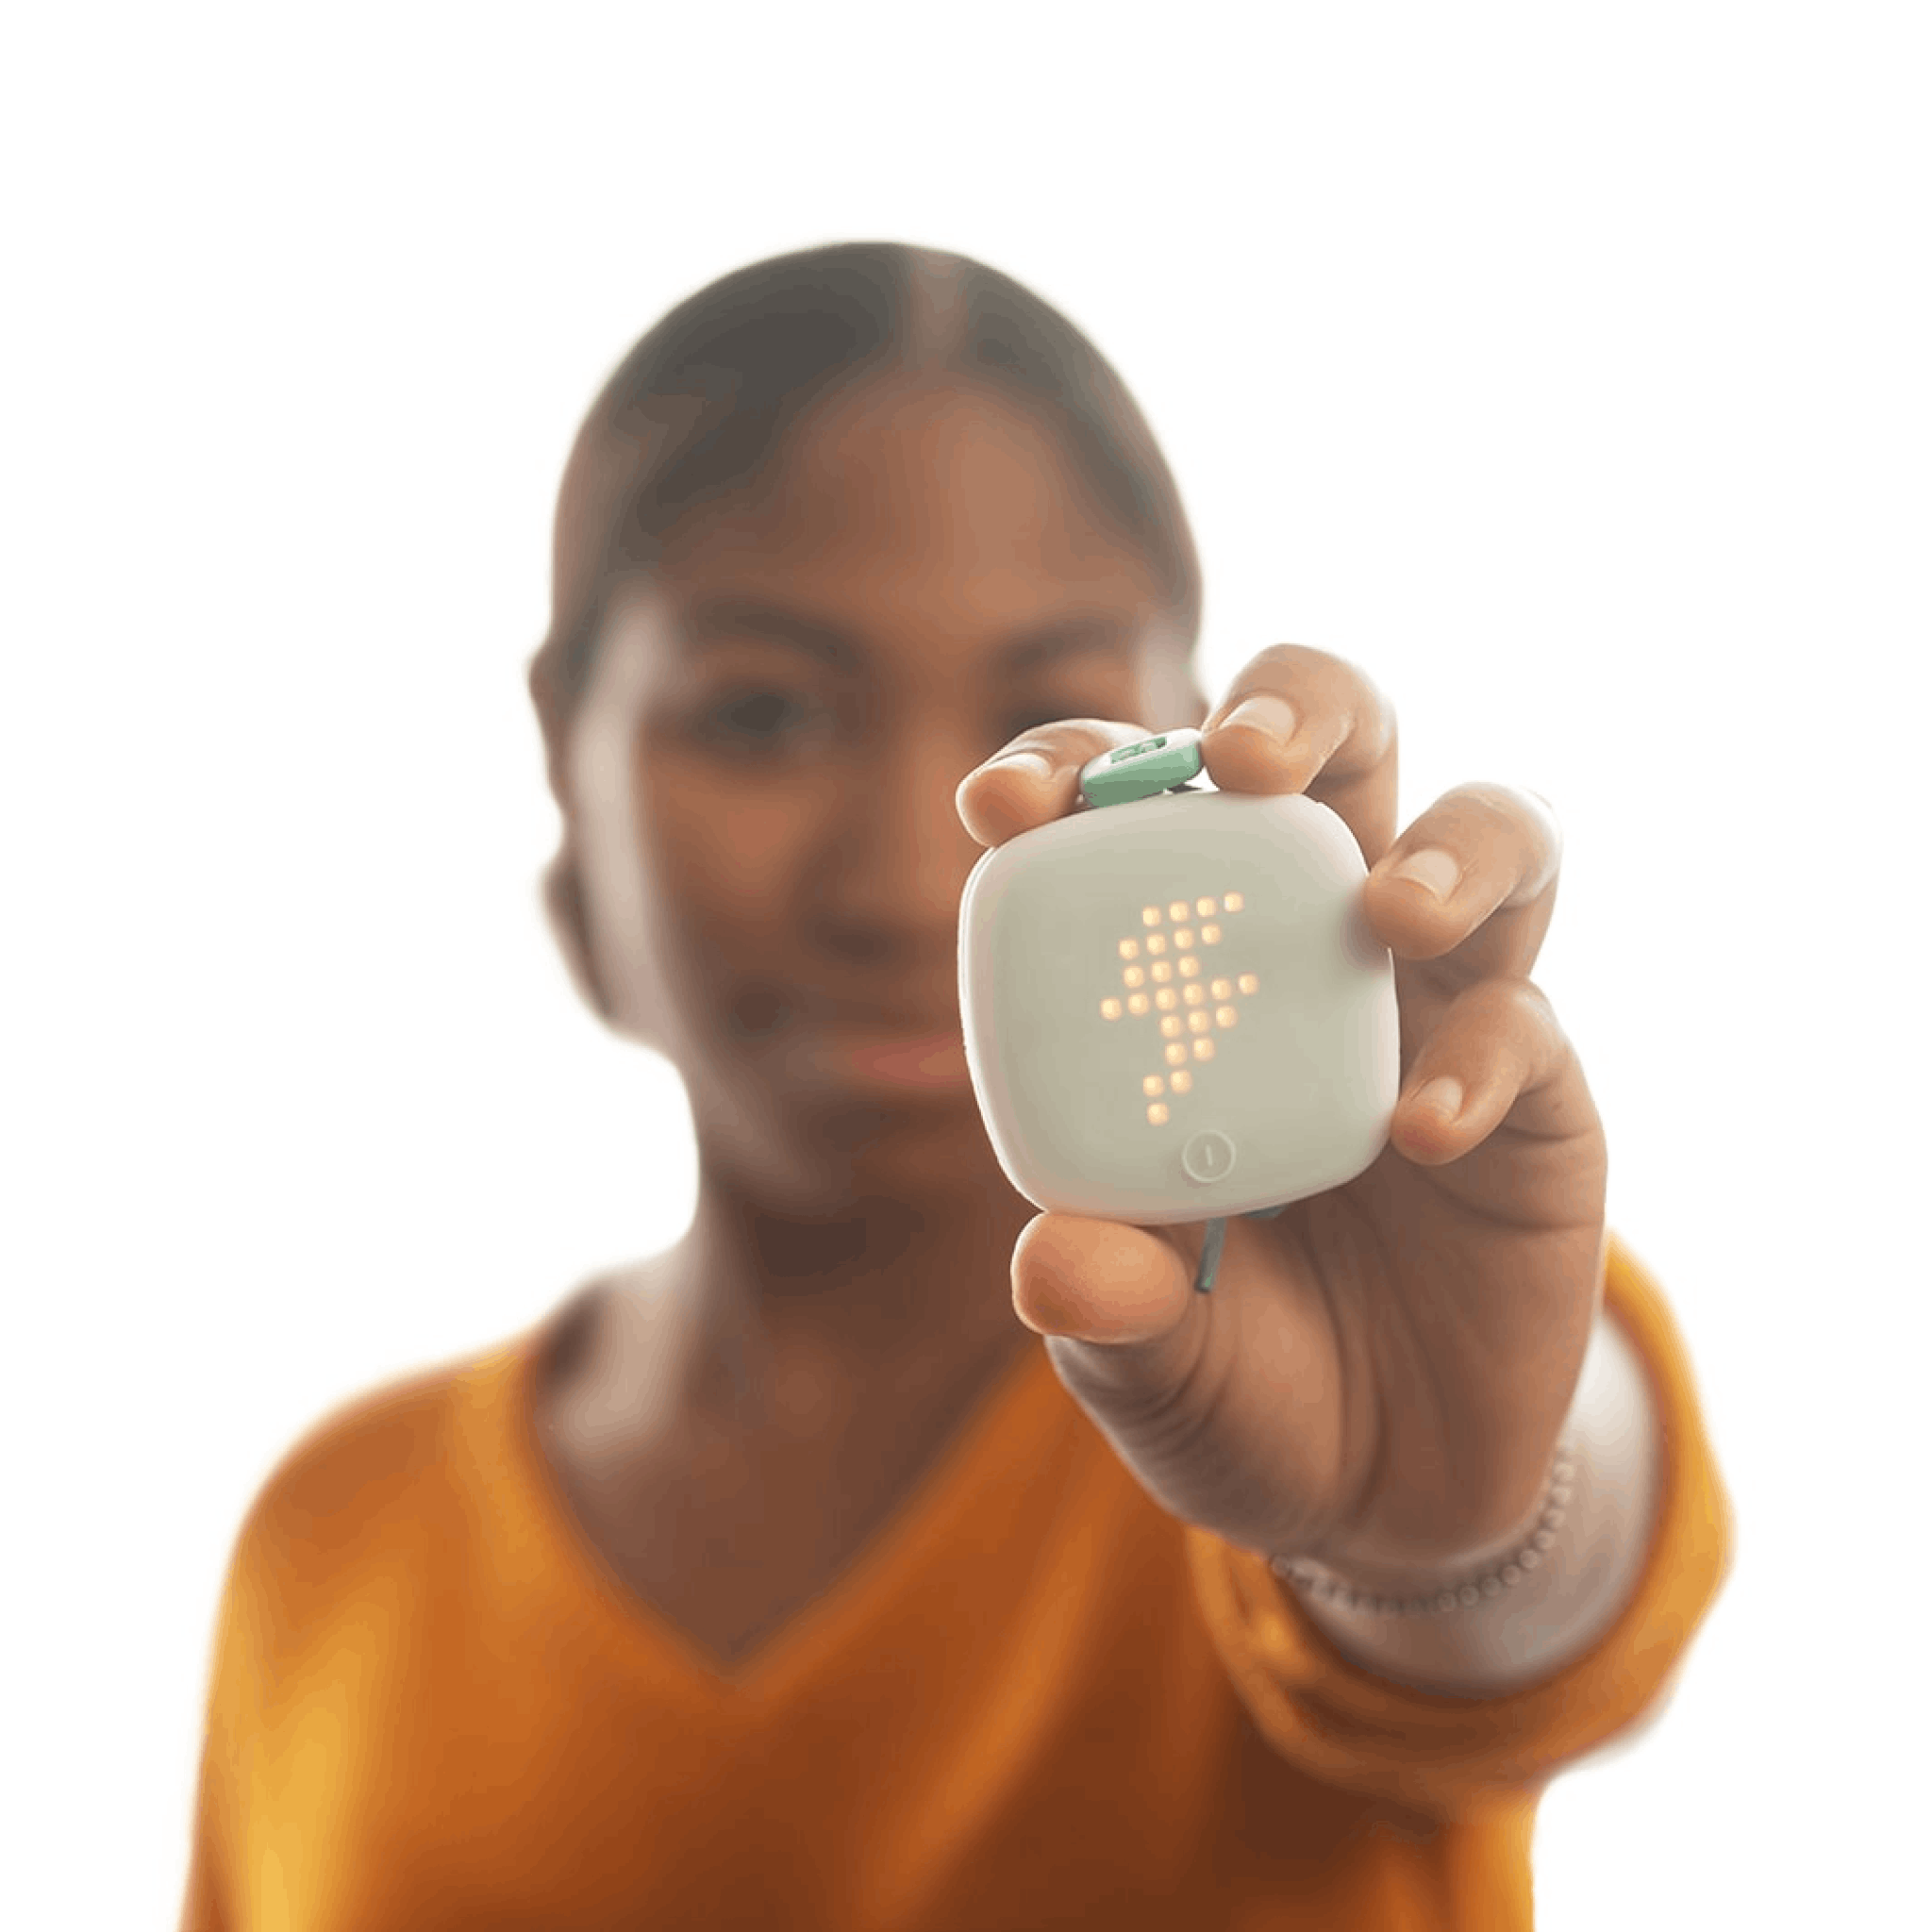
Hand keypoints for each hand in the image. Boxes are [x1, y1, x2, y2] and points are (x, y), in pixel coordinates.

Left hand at [954, 645, 1606, 1592]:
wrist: (1383, 1483)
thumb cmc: (1234, 1374)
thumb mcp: (1144, 1354)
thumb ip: (1104, 1305)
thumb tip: (1054, 1265)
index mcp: (1184, 974)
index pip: (1133, 819)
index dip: (1074, 774)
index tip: (1002, 805)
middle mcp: (1314, 954)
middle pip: (1339, 752)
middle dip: (1298, 708)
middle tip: (1246, 758)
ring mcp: (1437, 1010)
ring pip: (1490, 838)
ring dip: (1451, 846)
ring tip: (1395, 909)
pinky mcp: (1541, 1096)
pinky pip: (1531, 1030)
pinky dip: (1481, 1060)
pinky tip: (1417, 1131)